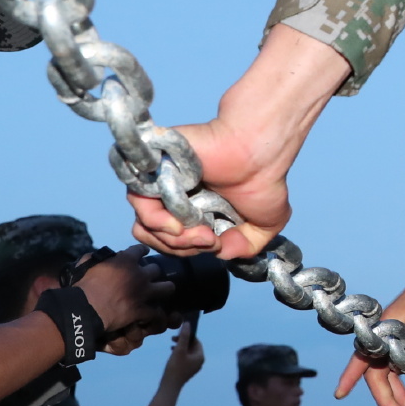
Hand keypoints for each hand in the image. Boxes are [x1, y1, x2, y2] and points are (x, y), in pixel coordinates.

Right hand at [76, 246, 177, 351]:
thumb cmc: (83, 285)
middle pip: (157, 269)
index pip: (140, 250)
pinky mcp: (142, 310)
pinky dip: (155, 314)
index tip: (143, 253)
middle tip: (148, 277)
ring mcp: (143, 293)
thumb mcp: (87, 265)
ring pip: (167, 288)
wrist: (84, 309)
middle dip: (153, 272)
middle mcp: (139, 275)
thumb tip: (103, 257)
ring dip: (165, 289)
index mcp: (125, 261)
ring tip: (162, 292)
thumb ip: (97, 258)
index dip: (142, 252)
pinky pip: (156, 312)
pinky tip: (152, 315)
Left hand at [127, 25, 348, 259]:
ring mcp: (163, 185)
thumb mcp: (264, 225)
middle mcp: (176, 198)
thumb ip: (244, 246)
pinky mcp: (153, 170)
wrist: (259, 151)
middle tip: (209, 240)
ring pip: (145, 226)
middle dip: (181, 249)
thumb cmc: (264, 180)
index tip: (216, 244)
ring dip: (172, 240)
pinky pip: (140, 204)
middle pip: (155, 237)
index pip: (172, 241)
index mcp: (196, 210)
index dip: (189, 251)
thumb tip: (220, 253)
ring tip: (200, 234)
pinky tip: (181, 225)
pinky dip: (157, 223)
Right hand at [164, 318, 205, 382]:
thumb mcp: (179, 350)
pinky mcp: (187, 371)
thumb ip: (183, 336)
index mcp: (200, 356)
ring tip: (171, 346)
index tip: (178, 334)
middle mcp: (199, 361)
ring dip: (180, 347)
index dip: (188, 336)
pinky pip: (185, 359)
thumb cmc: (175, 367)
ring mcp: (193, 367)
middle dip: (183, 341)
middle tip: (172, 339)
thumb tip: (187, 324)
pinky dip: (179, 354)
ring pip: (188, 352)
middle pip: (192, 347)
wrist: (169, 386)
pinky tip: (171, 354)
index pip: (197, 341)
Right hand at [334, 261, 404, 405]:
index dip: (352, 374)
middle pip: (376, 370)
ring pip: (386, 373)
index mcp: (389, 322)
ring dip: (395, 394)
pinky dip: (403, 385)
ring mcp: (394, 338)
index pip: (365, 352)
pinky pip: (397, 369)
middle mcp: (387, 332)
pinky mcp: (404, 341)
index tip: (340, 394)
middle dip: (384, 395)